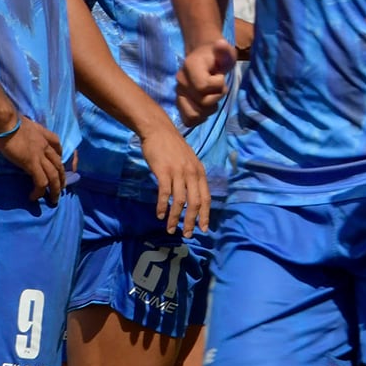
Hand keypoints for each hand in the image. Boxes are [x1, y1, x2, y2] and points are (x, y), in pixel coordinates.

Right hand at [0, 116, 65, 204]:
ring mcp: (40, 156)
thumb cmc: (7, 120)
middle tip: (61, 188)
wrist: (5, 121)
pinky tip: (34, 197)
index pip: (58, 147)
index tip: (60, 164)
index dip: (60, 157)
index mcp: (44, 136)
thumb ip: (25, 130)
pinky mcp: (31, 163)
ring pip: (54, 176)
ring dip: (55, 189)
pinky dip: (39, 191)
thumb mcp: (22, 123)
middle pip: (59, 164)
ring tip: (53, 199)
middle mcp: (46, 146)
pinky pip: (40, 181)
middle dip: (62, 178)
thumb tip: (18, 134)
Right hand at [140, 120, 209, 234]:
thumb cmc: (173, 147)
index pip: (206, 198)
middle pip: (195, 203)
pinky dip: (162, 206)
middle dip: (192, 221)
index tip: (203, 229)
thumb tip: (192, 197)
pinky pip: (165, 193)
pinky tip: (160, 215)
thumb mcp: (189, 162)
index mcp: (200, 173)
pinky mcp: (164, 172)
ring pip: (180, 201)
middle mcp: (192, 174)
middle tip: (187, 235)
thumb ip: (192, 178)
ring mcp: (178, 173)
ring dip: (176, 218)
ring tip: (171, 229)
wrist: (159, 130)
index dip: (205, 215)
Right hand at [177, 38, 236, 126]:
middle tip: (218, 88)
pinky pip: (189, 120)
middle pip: (201, 103)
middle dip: (216, 97)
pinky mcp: (180, 104)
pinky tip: (206, 107)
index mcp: (189, 67)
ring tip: (212, 97)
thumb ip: (223, 51)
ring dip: (208, 110)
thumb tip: (220, 44)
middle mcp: (180, 82)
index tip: (220, 76)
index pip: (203, 87)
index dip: (218, 85)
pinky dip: (200, 117)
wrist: (205, 58)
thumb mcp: (225, 51)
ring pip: (194, 115)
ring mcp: (178, 94)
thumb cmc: (217, 56)